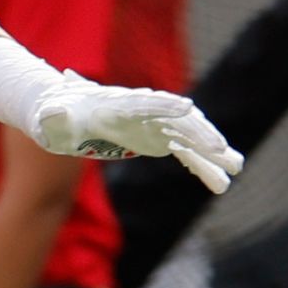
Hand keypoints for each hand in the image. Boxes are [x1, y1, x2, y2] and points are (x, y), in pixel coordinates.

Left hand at [28, 73, 243, 194]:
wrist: (65, 115)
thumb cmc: (56, 115)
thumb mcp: (51, 117)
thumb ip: (54, 116)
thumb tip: (51, 114)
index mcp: (118, 103)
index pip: (145, 102)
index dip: (164, 106)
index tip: (186, 109)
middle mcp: (145, 112)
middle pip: (178, 120)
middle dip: (200, 133)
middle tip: (220, 150)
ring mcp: (156, 126)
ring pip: (190, 139)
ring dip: (212, 153)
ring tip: (236, 168)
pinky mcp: (160, 140)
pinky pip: (187, 155)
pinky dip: (204, 168)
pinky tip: (222, 184)